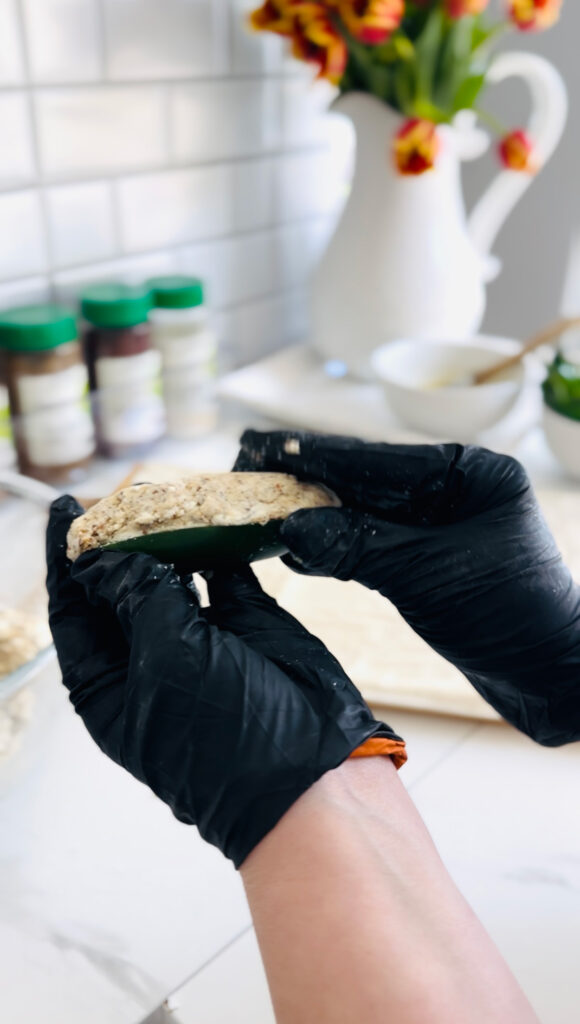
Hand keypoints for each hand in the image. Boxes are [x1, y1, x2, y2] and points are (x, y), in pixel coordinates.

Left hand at [46, 496, 403, 866]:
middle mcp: (151, 660)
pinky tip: (215, 520)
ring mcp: (201, 642)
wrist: (311, 771)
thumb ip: (135, 595)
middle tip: (127, 496)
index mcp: (110, 684)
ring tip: (168, 501)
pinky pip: (227, 577)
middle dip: (121, 542)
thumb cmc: (223, 735)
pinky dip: (221, 548)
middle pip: (122, 589)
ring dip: (171, 540)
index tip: (65, 509)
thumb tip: (106, 559)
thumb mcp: (165, 656)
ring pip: (175, 577)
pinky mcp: (248, 626)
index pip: (75, 611)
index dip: (68, 561)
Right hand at [236, 431, 579, 746]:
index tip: (259, 445)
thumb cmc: (511, 616)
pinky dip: (335, 548)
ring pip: (364, 514)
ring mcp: (442, 526)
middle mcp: (455, 490)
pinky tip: (296, 551)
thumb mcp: (428, 574)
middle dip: (306, 480)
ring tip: (260, 510)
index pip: (376, 457)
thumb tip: (291, 527)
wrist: (553, 678)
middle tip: (245, 470)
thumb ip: (358, 545)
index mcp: (469, 473)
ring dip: (314, 515)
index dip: (313, 453)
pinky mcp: (430, 562)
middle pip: (365, 480)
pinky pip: (373, 546)